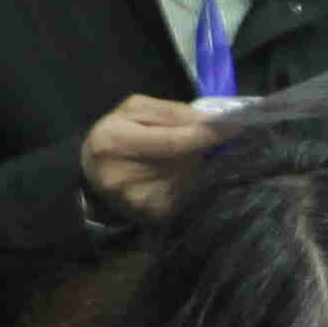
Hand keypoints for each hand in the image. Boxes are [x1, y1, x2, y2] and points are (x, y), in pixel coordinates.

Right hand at [82, 95, 228, 224]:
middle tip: (219, 136)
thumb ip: (170, 112)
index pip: (173, 141)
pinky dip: (193, 182)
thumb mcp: (134, 110)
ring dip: (199, 165)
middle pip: (185, 162)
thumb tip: (208, 120)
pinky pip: (186, 196)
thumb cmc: (115, 134)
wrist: (91, 174)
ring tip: (188, 156)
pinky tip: (182, 174)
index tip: (236, 125)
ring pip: (189, 179)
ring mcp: (139, 201)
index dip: (207, 134)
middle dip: (206, 148)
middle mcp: (125, 178)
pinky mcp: (151, 216)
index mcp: (116, 142)